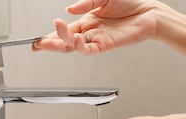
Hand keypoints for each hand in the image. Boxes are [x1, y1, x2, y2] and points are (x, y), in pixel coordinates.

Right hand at [33, 0, 159, 54]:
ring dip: (59, 43)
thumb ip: (85, 3)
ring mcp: (97, 40)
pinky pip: (87, 48)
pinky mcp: (105, 46)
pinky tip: (71, 39)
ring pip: (73, 46)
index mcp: (87, 21)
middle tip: (36, 45)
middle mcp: (90, 32)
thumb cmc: (130, 4)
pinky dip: (77, 45)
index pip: (65, 30)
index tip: (37, 40)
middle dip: (49, 44)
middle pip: (65, 41)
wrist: (149, 12)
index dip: (51, 35)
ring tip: (48, 40)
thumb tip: (69, 9)